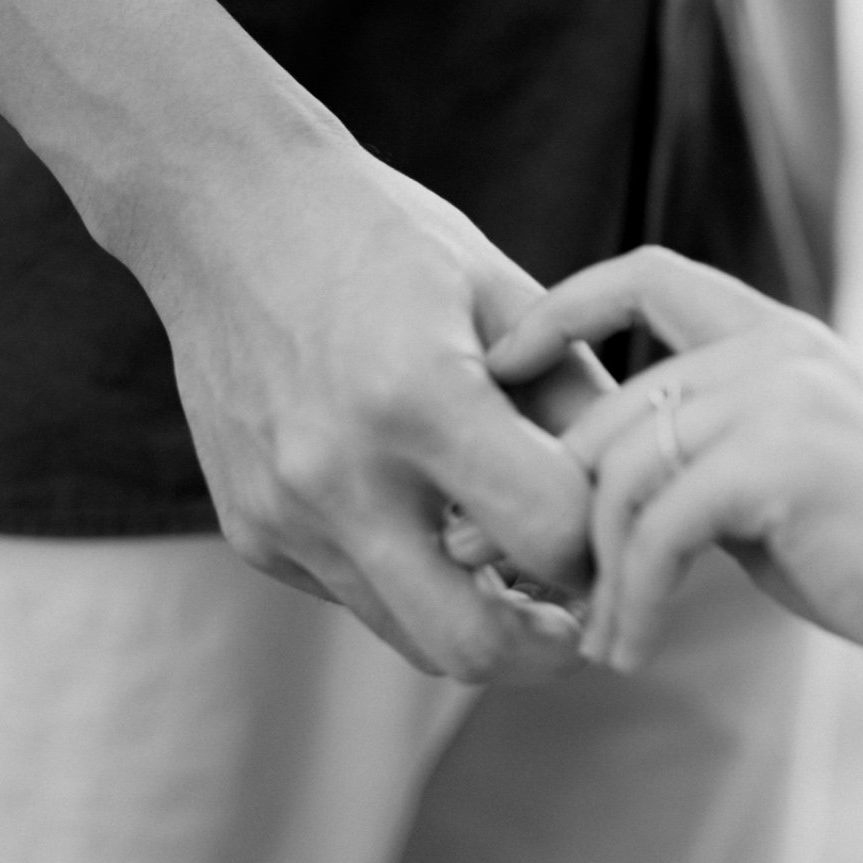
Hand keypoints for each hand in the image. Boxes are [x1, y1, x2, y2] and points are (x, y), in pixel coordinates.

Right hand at [137, 117, 608, 682]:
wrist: (226, 212)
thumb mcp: (501, 290)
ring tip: (523, 570)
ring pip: (412, 636)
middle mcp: (339, 474)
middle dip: (550, 649)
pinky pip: (355, 596)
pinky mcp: (250, 532)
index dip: (603, 545)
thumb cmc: (384, 239)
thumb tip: (637, 496)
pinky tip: (431, 520)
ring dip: (480, 620)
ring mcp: (285, 514)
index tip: (620, 530)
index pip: (549, 536)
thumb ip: (576, 398)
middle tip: (587, 619)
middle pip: (473, 644)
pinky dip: (409, 582)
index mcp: (418, 397)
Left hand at [489, 248, 862, 675]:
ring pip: (620, 479)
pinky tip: (633, 651)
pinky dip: (631, 603)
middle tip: (501, 568)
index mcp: (773, 333)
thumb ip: (700, 461)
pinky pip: (657, 533)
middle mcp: (770, 348)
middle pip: (607, 413)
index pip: (643, 273)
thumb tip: (587, 497)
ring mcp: (776, 397)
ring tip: (596, 638)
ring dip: (592, 575)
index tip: (497, 371)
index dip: (557, 309)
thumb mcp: (780, 480)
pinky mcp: (780, 462)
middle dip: (540, 498)